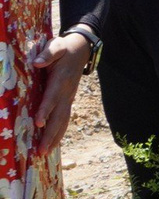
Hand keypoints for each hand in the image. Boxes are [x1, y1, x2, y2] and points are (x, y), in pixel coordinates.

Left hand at [30, 32, 92, 152]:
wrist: (81, 50)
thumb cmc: (64, 48)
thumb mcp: (56, 46)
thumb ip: (48, 53)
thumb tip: (37, 63)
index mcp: (61, 79)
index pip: (52, 97)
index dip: (46, 109)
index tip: (39, 122)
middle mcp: (67, 92)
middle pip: (59, 116)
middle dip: (50, 134)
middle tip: (41, 150)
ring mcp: (69, 98)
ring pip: (63, 120)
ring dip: (54, 137)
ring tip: (44, 153)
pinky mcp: (68, 101)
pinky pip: (64, 119)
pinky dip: (59, 133)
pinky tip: (52, 144)